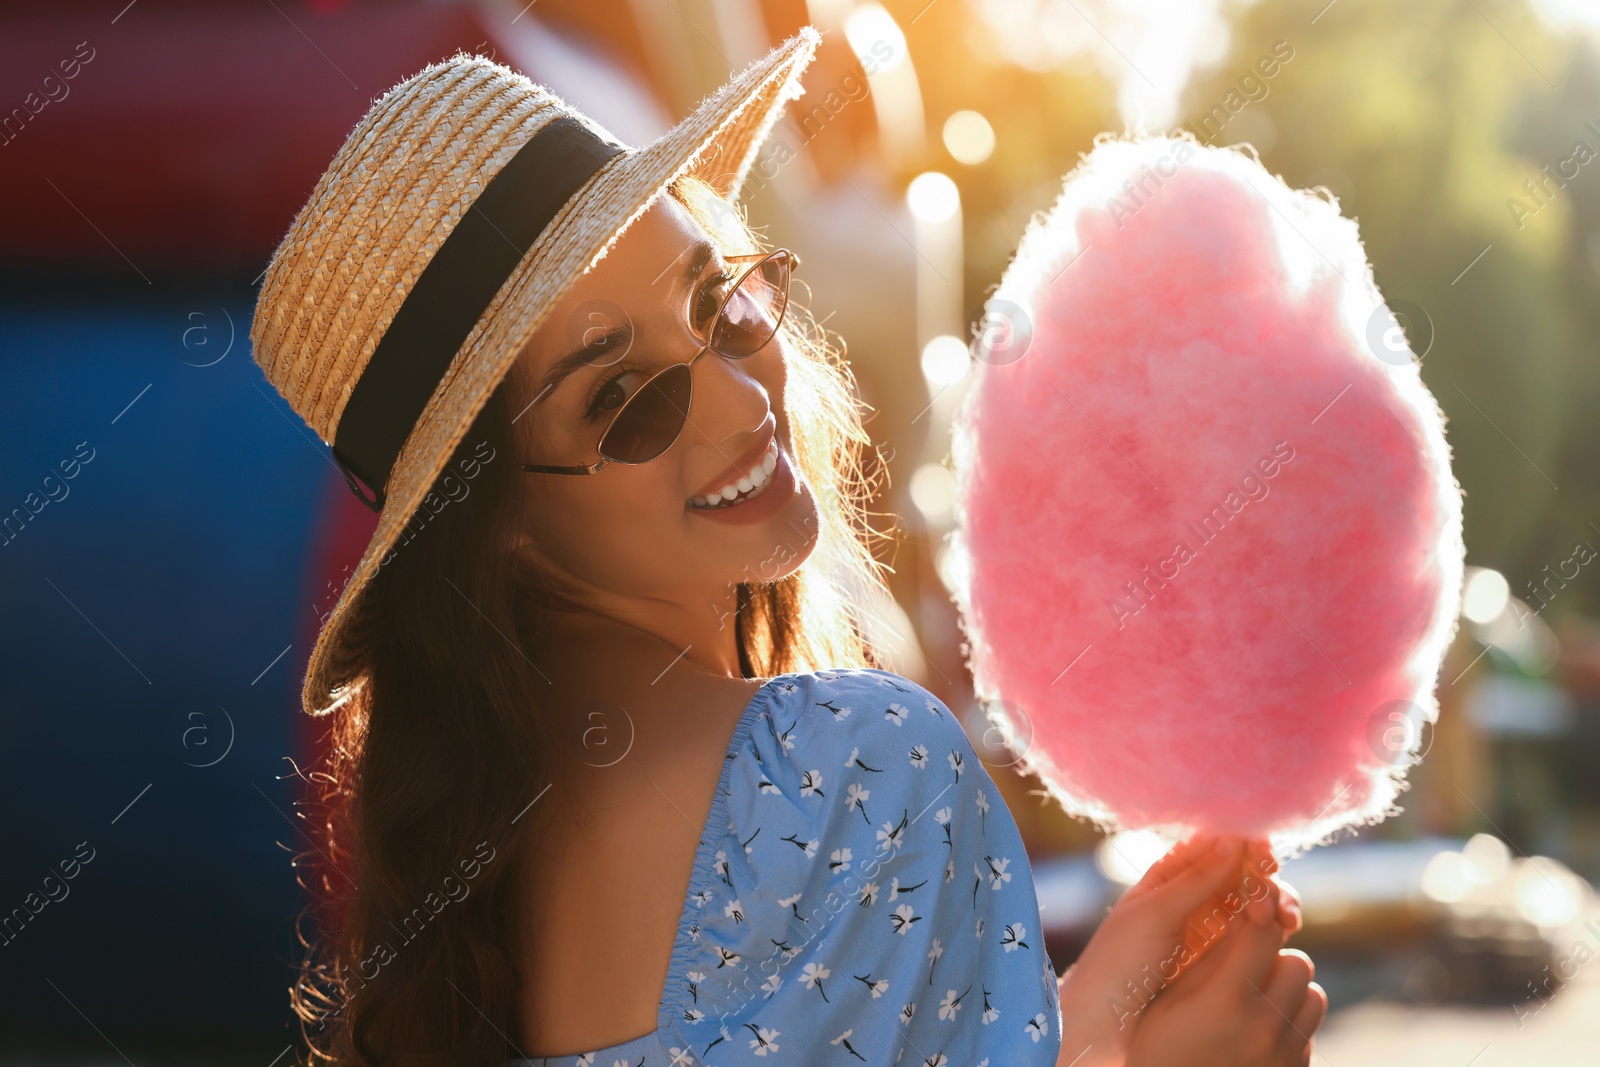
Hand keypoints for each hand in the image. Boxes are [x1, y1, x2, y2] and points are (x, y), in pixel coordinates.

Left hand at [1055, 834, 1290, 1065]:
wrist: (1107, 1020)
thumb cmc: (1119, 961)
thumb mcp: (1155, 914)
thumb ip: (1196, 879)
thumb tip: (1235, 839)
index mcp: (1169, 874)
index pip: (1215, 843)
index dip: (1245, 843)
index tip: (1264, 857)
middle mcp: (1193, 894)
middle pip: (1242, 870)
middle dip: (1263, 878)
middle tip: (1268, 900)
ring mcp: (1211, 925)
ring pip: (1256, 899)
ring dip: (1275, 900)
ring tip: (1281, 919)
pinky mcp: (1225, 955)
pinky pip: (1257, 931)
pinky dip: (1275, 926)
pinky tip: (1282, 931)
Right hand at [1122, 882, 1326, 1065]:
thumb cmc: (1157, 1050)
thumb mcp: (1169, 1000)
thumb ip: (1209, 958)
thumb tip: (1243, 913)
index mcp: (1226, 1000)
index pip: (1265, 933)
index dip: (1260, 911)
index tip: (1253, 902)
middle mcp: (1265, 1027)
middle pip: (1297, 961)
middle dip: (1273, 957)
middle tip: (1244, 966)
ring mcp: (1285, 1055)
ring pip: (1312, 995)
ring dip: (1288, 990)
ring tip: (1254, 999)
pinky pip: (1308, 1031)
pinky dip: (1289, 1023)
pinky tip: (1255, 1033)